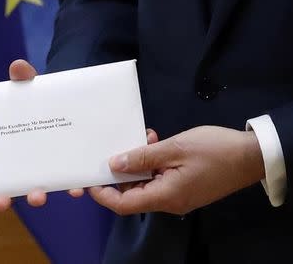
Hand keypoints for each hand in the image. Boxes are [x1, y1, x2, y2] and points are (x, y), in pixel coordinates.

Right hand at [0, 59, 83, 210]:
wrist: (67, 104)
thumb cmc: (41, 102)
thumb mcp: (32, 92)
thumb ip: (24, 81)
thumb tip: (18, 66)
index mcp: (17, 154)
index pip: (3, 180)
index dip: (0, 195)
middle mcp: (33, 168)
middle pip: (22, 191)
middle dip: (17, 198)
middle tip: (15, 199)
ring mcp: (52, 170)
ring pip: (46, 190)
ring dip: (42, 195)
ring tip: (41, 194)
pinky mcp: (73, 168)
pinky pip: (71, 184)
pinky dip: (73, 187)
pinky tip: (76, 188)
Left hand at [89, 126, 264, 215]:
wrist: (251, 156)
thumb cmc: (214, 150)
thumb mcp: (174, 148)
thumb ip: (141, 157)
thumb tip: (114, 165)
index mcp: (165, 196)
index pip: (123, 204)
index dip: (103, 193)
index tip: (90, 177)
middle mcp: (168, 201)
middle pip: (132, 192)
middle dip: (122, 170)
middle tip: (123, 145)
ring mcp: (177, 195)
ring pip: (145, 183)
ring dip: (139, 162)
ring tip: (145, 139)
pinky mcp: (183, 187)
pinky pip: (159, 178)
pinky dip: (153, 163)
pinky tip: (155, 143)